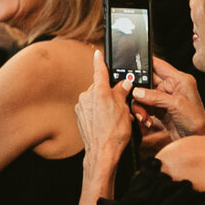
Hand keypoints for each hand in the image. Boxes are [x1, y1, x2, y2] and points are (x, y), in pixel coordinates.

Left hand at [75, 50, 134, 168]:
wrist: (102, 152)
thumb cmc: (114, 133)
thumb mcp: (124, 109)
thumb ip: (122, 93)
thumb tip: (124, 83)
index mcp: (99, 92)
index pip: (99, 71)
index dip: (100, 60)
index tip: (97, 53)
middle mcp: (87, 97)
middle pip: (100, 87)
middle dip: (110, 92)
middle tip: (121, 104)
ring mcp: (81, 106)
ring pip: (96, 98)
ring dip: (105, 103)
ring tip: (115, 117)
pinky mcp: (80, 115)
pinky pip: (91, 108)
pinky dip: (99, 111)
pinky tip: (106, 121)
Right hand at [129, 59, 204, 141]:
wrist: (196, 138)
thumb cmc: (196, 121)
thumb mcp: (176, 105)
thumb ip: (156, 96)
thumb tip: (138, 91)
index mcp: (179, 80)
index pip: (158, 65)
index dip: (144, 63)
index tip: (130, 65)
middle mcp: (171, 87)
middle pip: (147, 82)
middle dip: (138, 91)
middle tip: (135, 98)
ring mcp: (164, 98)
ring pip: (143, 96)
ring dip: (139, 106)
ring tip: (143, 116)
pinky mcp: (160, 109)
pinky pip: (144, 107)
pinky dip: (142, 113)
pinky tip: (146, 120)